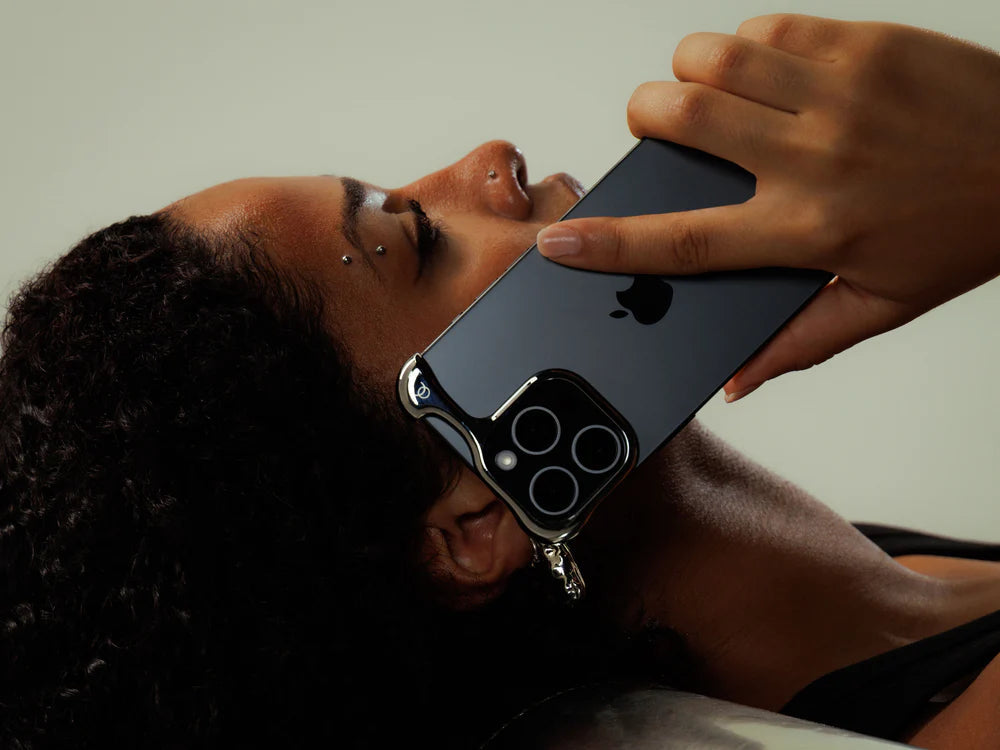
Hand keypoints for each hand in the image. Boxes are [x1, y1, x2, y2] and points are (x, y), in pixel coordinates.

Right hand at [536, 15, 999, 400]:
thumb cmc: (969, 234)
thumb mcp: (881, 304)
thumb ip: (797, 342)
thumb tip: (736, 379)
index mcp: (809, 231)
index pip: (683, 242)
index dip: (606, 244)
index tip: (558, 242)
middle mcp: (812, 157)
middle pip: (680, 120)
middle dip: (644, 120)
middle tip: (661, 131)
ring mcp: (836, 91)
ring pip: (710, 57)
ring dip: (689, 74)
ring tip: (715, 97)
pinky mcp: (860, 42)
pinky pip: (766, 28)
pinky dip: (748, 47)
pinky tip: (772, 74)